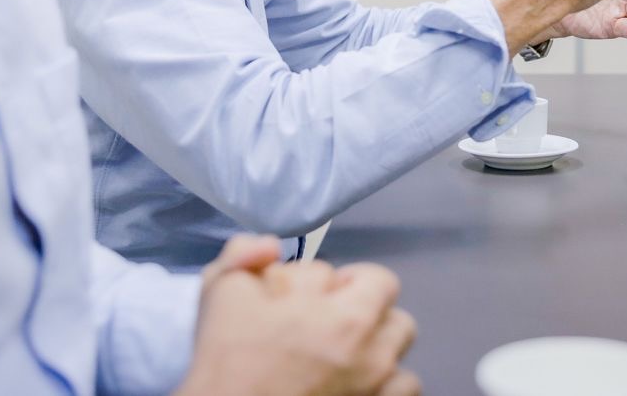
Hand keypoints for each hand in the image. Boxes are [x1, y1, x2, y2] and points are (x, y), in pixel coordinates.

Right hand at [179, 244, 417, 395]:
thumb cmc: (227, 362)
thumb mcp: (222, 291)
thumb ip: (246, 252)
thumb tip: (271, 246)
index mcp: (346, 318)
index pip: (377, 278)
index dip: (347, 282)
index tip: (320, 299)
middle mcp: (373, 356)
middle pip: (396, 316)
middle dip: (366, 312)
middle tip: (328, 326)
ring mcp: (376, 391)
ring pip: (401, 354)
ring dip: (378, 348)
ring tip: (343, 356)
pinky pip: (404, 390)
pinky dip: (386, 385)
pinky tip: (356, 384)